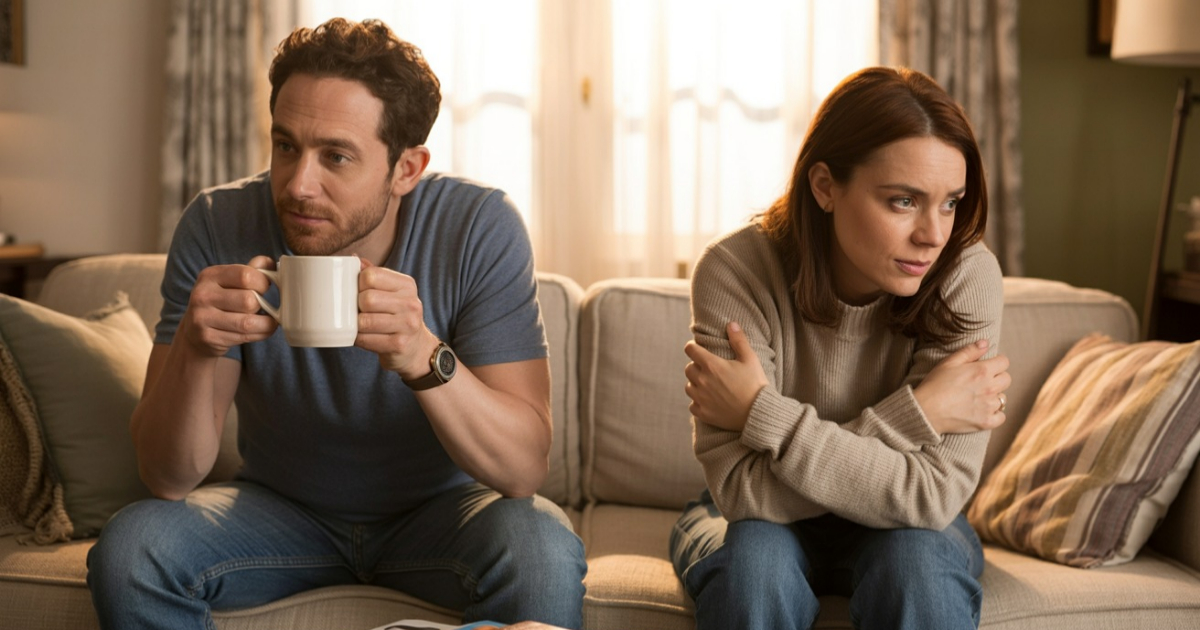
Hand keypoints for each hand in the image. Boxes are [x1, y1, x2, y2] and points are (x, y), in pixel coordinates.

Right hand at [179, 256, 278, 356]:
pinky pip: (244, 337)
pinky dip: (260, 334)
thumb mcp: (229, 281)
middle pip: (248, 300)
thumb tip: (270, 263)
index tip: (265, 287)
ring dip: (266, 323)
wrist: (194, 332)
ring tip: (268, 321)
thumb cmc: (220, 302)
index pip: (245, 275)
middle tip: (262, 306)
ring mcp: (202, 317)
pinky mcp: (208, 337)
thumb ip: (250, 270)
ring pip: (248, 322)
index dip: (263, 282)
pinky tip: (261, 330)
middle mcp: (203, 295)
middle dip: (262, 305)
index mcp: (210, 275)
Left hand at [354, 259, 438, 378]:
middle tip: (358, 312)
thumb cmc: (397, 316)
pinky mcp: (399, 344)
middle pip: (367, 299)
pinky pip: (366, 340)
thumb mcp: (391, 292)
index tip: (359, 293)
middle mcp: (411, 303)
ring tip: (359, 325)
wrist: (416, 348)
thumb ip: (374, 275)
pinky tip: (362, 337)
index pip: (370, 275)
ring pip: (365, 321)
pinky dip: (358, 339)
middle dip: (356, 307)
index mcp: (407, 285)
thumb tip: (353, 258)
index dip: (357, 285)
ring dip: (355, 325)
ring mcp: (407, 325)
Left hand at [683, 322, 768, 430]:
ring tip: (708, 385)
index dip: (693, 347)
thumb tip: (731, 324)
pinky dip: (697, 402)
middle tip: (709, 369)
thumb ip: (739, 341)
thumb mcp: (750, 359)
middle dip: (696, 366)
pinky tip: (708, 401)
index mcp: (711, 365)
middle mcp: (702, 381)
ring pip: (688, 387)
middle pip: (688, 368)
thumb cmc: (755, 384)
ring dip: (695, 384)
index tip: (697, 348)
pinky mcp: (703, 413)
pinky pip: (692, 405)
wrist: (759, 413)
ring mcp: (701, 398)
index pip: (690, 350)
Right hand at [913, 339, 1010, 434]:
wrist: (926, 410)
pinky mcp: (986, 422)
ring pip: (1003, 398)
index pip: (1004, 362)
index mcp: (982, 371)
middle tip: (982, 381)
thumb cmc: (935, 384)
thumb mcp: (949, 362)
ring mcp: (989, 406)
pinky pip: (1001, 416)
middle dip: (997, 377)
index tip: (987, 366)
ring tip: (979, 397)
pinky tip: (983, 411)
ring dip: (994, 396)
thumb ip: (969, 351)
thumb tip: (986, 342)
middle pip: (1006, 379)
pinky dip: (995, 414)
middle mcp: (990, 388)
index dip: (996, 362)